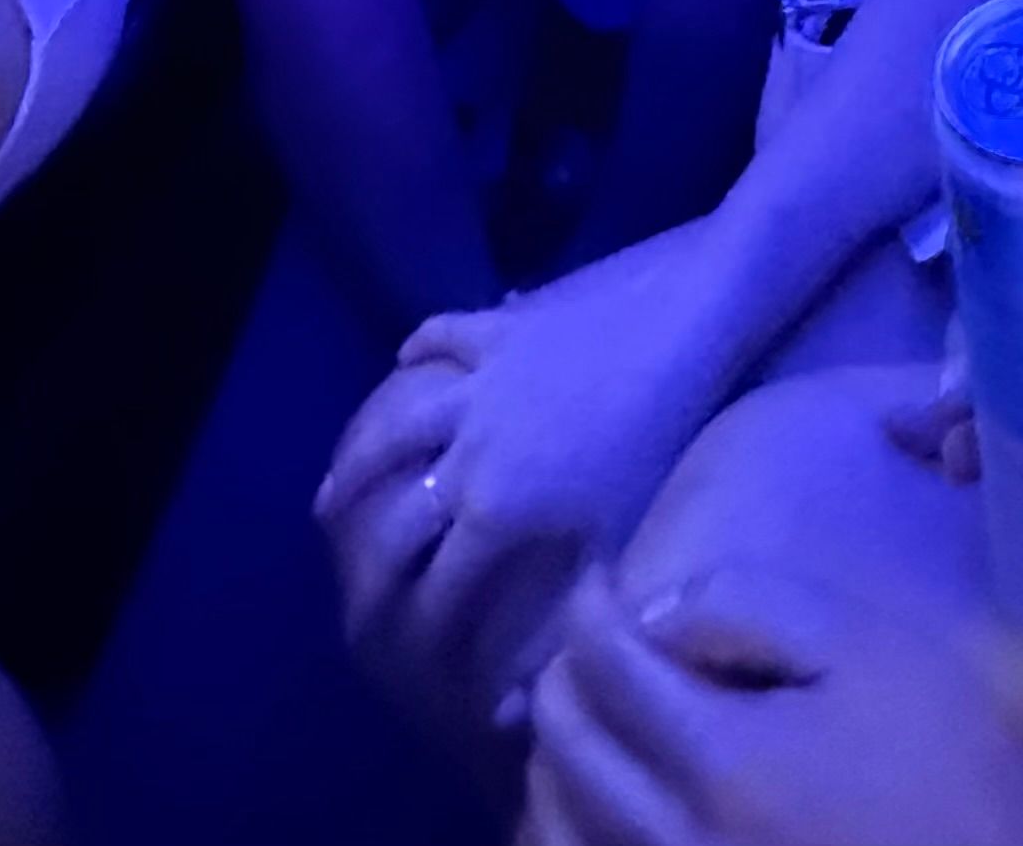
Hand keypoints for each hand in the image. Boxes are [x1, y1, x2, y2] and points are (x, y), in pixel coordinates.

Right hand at [318, 228, 740, 734]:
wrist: (686, 326)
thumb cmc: (664, 442)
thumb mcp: (618, 542)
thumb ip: (564, 619)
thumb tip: (521, 696)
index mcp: (496, 509)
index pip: (435, 586)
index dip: (418, 631)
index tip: (404, 656)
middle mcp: (468, 446)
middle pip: (388, 501)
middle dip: (358, 543)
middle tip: (339, 563)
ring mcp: (479, 379)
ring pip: (397, 414)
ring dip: (359, 447)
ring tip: (336, 480)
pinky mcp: (501, 326)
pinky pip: (445, 333)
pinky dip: (422, 346)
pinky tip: (406, 355)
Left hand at [527, 563, 1022, 845]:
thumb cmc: (935, 747)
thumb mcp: (857, 642)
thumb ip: (743, 603)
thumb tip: (650, 611)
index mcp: (719, 759)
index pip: (601, 665)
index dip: (588, 605)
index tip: (598, 575)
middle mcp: (675, 841)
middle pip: (563, 742)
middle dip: (563, 672)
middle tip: (592, 633)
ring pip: (554, 822)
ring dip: (554, 754)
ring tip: (588, 709)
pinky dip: (567, 829)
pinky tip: (595, 794)